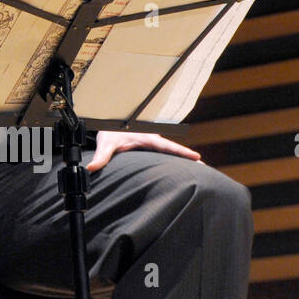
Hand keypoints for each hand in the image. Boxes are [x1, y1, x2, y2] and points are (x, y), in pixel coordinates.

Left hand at [86, 129, 201, 172]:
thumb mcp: (105, 143)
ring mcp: (153, 146)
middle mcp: (153, 141)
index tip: (196, 157)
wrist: (108, 127)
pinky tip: (185, 172)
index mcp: (146, 138)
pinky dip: (177, 161)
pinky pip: (167, 155)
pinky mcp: (152, 150)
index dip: (181, 151)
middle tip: (206, 168)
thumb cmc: (109, 133)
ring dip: (185, 161)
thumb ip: (101, 156)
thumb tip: (92, 168)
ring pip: (171, 153)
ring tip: (202, 171)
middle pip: (174, 150)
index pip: (166, 145)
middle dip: (189, 158)